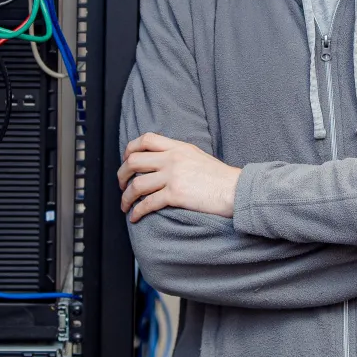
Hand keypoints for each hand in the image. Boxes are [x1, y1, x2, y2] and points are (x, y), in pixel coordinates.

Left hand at [118, 133, 241, 221]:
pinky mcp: (175, 194)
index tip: (127, 160)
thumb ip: (178, 155)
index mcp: (178, 147)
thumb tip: (161, 162)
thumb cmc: (220, 177)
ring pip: (137, 184)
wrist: (236, 190)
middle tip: (121, 184)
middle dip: (122, 174)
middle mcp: (172, 159)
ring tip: (125, 205)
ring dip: (126, 197)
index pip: (146, 139)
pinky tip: (135, 216)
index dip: (130, 149)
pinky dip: (137, 211)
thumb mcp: (198, 156)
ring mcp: (173, 176)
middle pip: (134, 161)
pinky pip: (147, 203)